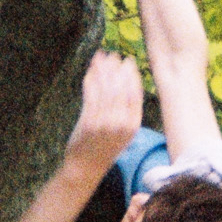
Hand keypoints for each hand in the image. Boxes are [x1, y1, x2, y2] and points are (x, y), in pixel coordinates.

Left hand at [65, 50, 143, 176]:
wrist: (86, 167)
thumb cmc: (105, 148)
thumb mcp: (123, 133)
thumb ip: (126, 111)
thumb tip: (126, 83)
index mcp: (133, 125)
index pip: (135, 93)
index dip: (131, 75)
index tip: (128, 62)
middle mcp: (120, 123)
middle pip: (120, 88)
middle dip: (116, 68)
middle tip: (114, 55)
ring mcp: (104, 122)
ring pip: (105, 88)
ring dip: (103, 69)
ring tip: (101, 57)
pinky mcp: (88, 121)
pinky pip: (91, 94)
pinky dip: (91, 79)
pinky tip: (91, 70)